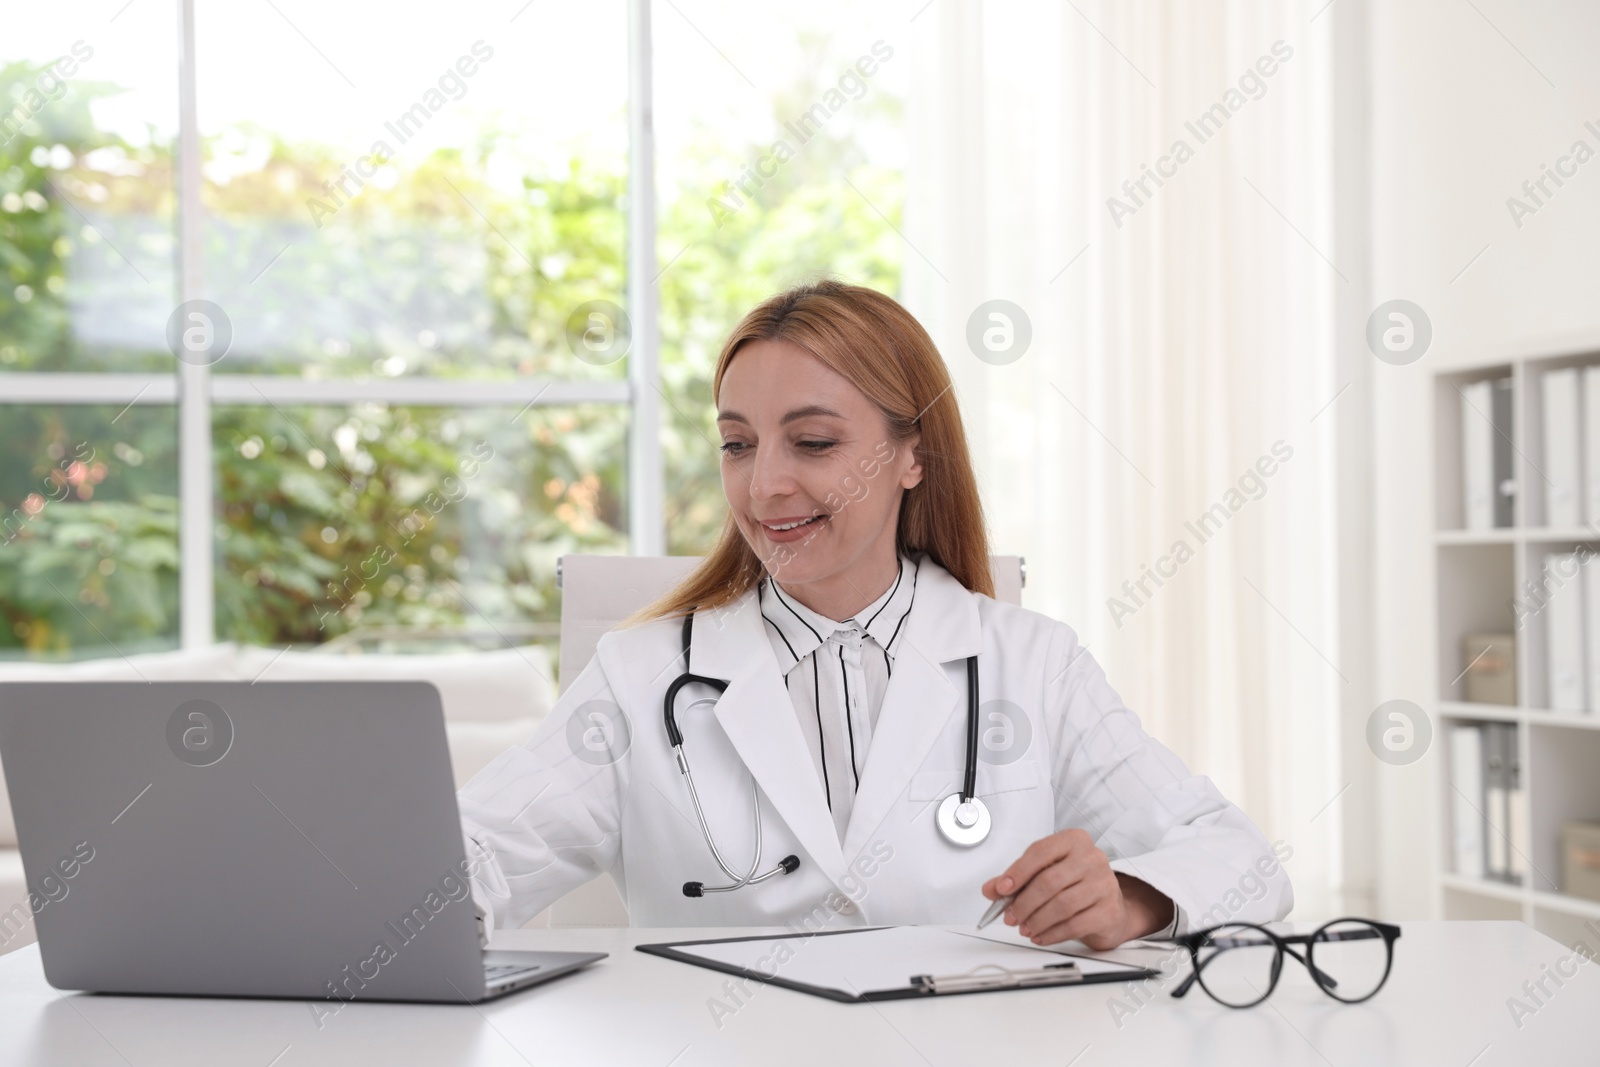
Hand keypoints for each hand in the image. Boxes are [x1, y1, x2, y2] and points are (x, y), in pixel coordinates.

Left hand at [981, 828, 1173, 949]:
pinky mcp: (1109, 911)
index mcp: (1074, 841)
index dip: (1018, 872)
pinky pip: (1075, 925)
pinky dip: (1052, 934)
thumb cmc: (1075, 884)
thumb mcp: (1045, 873)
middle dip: (1024, 902)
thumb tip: (991, 889)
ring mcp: (1105, 884)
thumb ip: (1017, 879)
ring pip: (1062, 905)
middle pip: (1050, 881)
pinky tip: (1041, 936)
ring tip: (1024, 928)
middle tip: (1010, 916)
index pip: (1041, 851)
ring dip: (1036, 920)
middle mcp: (1092, 858)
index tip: (1001, 889)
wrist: (1110, 905)